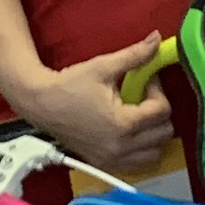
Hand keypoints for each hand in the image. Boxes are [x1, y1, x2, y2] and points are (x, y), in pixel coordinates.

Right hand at [12, 35, 174, 173]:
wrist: (40, 103)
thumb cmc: (69, 85)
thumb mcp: (103, 67)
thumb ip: (135, 55)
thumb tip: (157, 39)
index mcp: (122, 124)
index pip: (162, 111)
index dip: (158, 90)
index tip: (144, 80)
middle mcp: (120, 147)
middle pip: (164, 133)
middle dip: (158, 111)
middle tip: (142, 97)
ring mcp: (112, 159)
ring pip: (154, 153)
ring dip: (152, 134)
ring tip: (137, 115)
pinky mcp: (105, 163)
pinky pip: (137, 165)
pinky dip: (141, 150)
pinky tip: (130, 132)